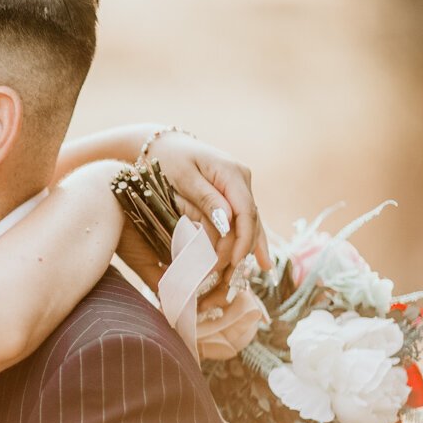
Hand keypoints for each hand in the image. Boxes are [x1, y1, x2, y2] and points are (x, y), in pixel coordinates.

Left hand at [146, 131, 270, 283]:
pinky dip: (249, 240)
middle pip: (251, 220)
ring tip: (249, 276)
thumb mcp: (182, 177)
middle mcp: (241, 179)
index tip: (231, 262)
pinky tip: (261, 261)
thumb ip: (205, 198)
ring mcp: (239, 186)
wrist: (161, 145)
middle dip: (241, 250)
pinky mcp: (232, 194)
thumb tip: (227, 221)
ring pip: (251, 222)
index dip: (242, 240)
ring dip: (248, 249)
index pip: (245, 211)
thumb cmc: (166, 159)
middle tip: (230, 278)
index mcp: (231, 173)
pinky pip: (244, 220)